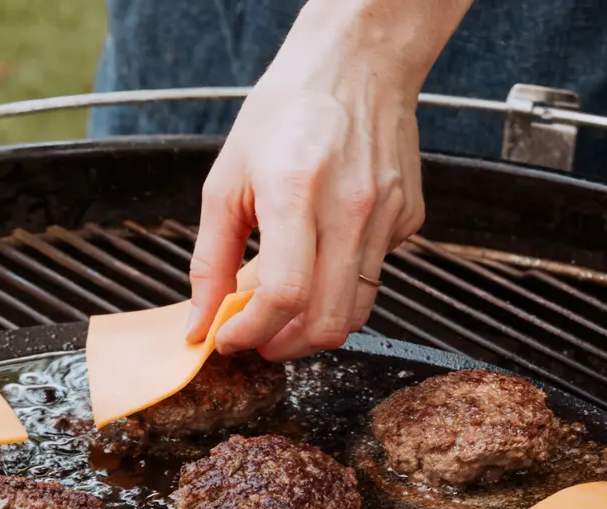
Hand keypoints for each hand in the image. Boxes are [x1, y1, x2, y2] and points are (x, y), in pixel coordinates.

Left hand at [187, 0, 470, 360]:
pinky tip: (320, 261)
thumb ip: (211, 261)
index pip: (285, 294)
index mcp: (296, 192)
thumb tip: (199, 321)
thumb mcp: (226, 183)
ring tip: (283, 314)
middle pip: (328, 321)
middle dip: (285, 347)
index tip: (229, 338)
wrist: (356, 62)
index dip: (252, 331)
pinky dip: (341, 287)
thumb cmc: (287, 113)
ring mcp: (386, 215)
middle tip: (258, 340)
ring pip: (357, 311)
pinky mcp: (407, 218)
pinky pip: (373, 277)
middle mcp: (351, 207)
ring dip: (314, 329)